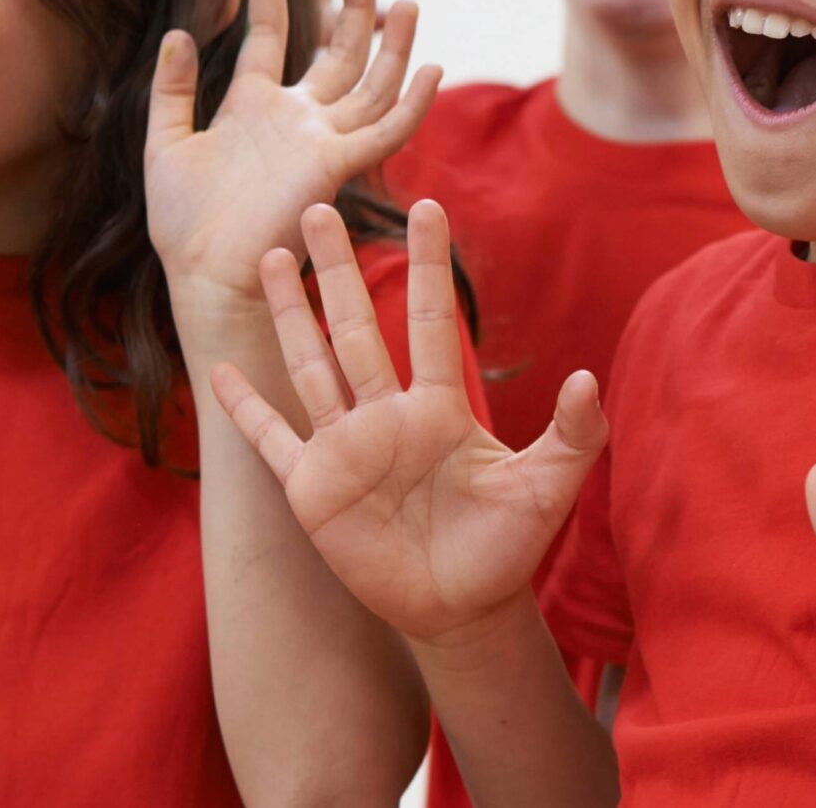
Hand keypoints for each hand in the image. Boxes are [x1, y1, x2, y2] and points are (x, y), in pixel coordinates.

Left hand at [146, 0, 438, 303]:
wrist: (204, 273)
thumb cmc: (183, 222)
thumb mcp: (164, 143)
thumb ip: (172, 88)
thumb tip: (179, 30)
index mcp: (255, 107)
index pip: (271, 32)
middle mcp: (298, 117)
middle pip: (339, 48)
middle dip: (353, 2)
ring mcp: (322, 139)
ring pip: (372, 81)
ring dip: (390, 41)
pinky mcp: (337, 166)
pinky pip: (386, 129)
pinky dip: (413, 102)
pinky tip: (431, 67)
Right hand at [214, 201, 608, 645]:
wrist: (463, 608)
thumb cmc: (508, 545)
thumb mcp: (550, 487)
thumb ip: (574, 434)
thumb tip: (590, 378)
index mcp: (441, 407)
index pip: (432, 321)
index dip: (428, 266)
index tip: (425, 206)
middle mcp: (387, 415)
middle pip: (357, 326)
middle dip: (340, 268)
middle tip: (319, 206)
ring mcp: (346, 447)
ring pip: (311, 364)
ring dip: (291, 313)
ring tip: (274, 258)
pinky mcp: (313, 488)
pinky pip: (272, 438)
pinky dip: (247, 408)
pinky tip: (225, 369)